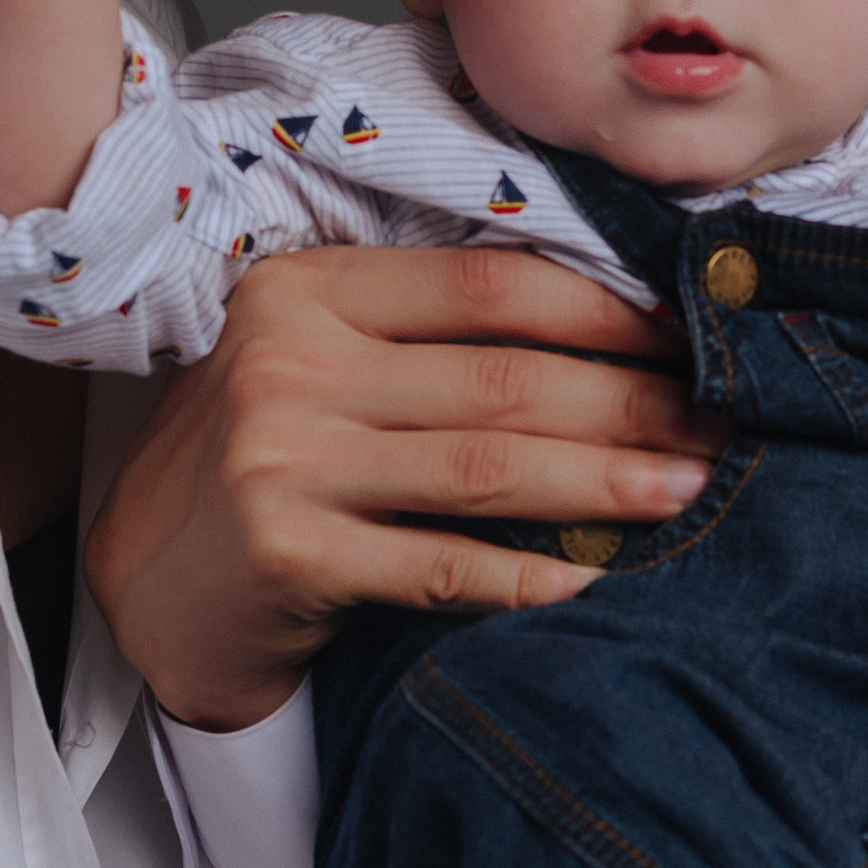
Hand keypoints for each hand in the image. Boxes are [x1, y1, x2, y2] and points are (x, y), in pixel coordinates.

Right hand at [84, 239, 725, 727]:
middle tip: (719, 422)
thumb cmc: (265, 457)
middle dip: (630, 403)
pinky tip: (595, 580)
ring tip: (688, 489)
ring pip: (487, 467)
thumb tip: (614, 322)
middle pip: (504, 378)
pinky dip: (525, 575)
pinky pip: (439, 565)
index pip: (487, 286)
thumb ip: (426, 334)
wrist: (147, 581)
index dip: (603, 309)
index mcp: (309, 290)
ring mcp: (286, 461)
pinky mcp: (289, 555)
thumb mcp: (320, 361)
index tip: (689, 333)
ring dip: (605, 481)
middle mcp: (291, 363)